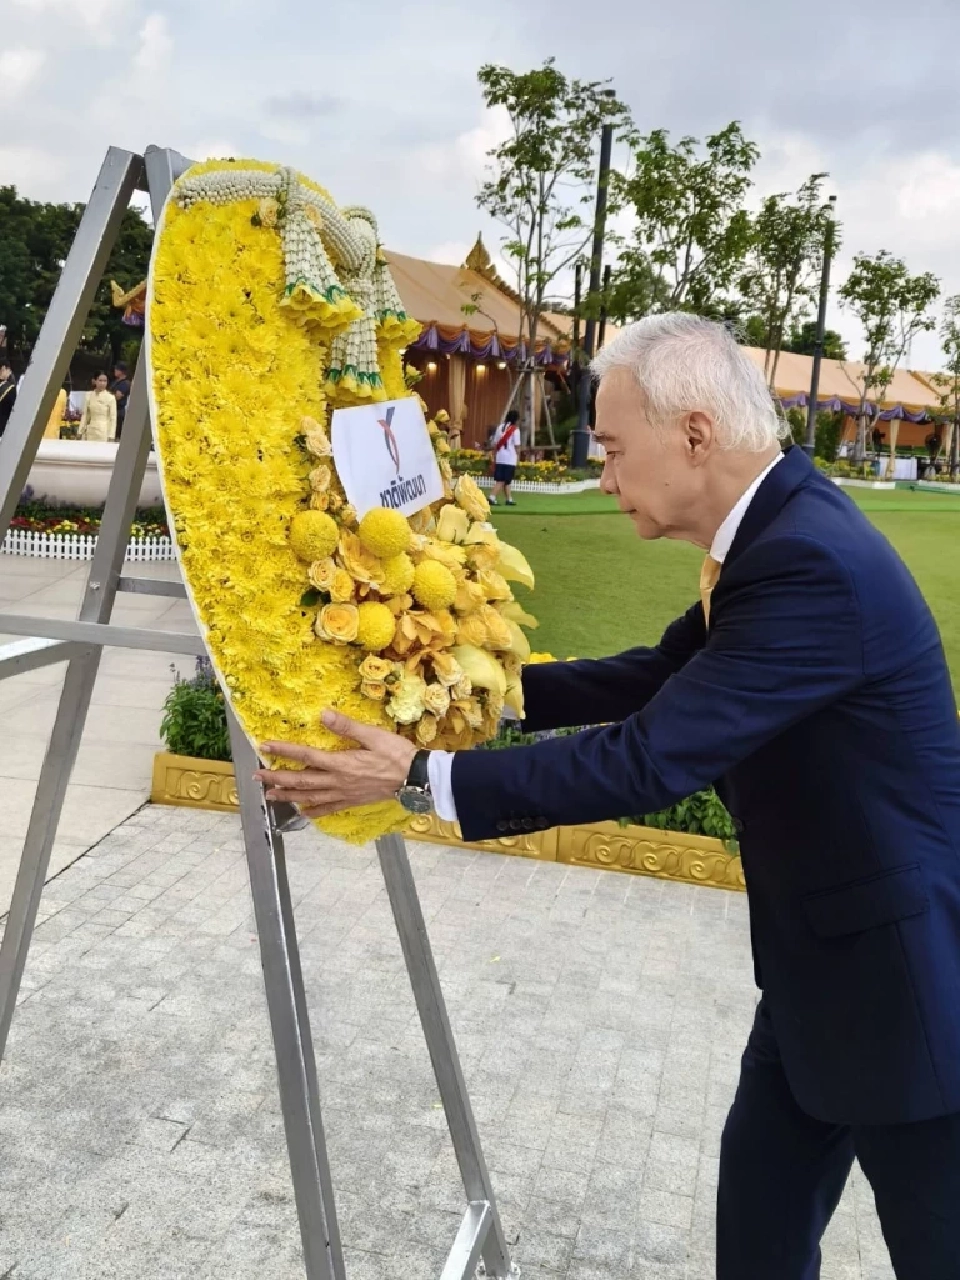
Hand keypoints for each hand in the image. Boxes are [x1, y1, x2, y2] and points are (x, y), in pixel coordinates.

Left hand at [254, 711, 416, 818]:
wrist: (415, 777)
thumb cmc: (396, 754)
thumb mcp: (373, 735)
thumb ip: (346, 727)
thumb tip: (323, 714)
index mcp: (340, 763)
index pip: (305, 757)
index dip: (283, 751)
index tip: (264, 747)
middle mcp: (337, 781)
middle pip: (301, 781)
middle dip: (277, 779)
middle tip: (256, 778)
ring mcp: (344, 794)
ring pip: (310, 797)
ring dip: (288, 796)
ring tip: (271, 796)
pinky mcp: (352, 801)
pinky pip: (328, 808)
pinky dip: (313, 811)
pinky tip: (303, 812)